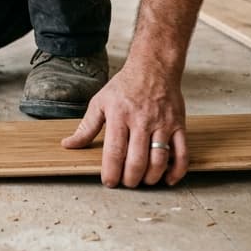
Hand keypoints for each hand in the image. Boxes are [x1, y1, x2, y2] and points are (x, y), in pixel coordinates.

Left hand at [59, 62, 188, 187]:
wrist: (153, 68)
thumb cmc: (125, 86)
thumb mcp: (100, 102)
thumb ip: (86, 127)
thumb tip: (69, 145)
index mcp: (119, 116)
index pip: (114, 151)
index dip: (111, 172)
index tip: (109, 182)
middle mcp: (141, 121)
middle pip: (137, 160)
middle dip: (130, 179)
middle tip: (126, 183)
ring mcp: (162, 124)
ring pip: (159, 160)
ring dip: (151, 177)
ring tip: (143, 181)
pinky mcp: (178, 125)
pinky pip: (182, 153)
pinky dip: (177, 170)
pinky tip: (168, 178)